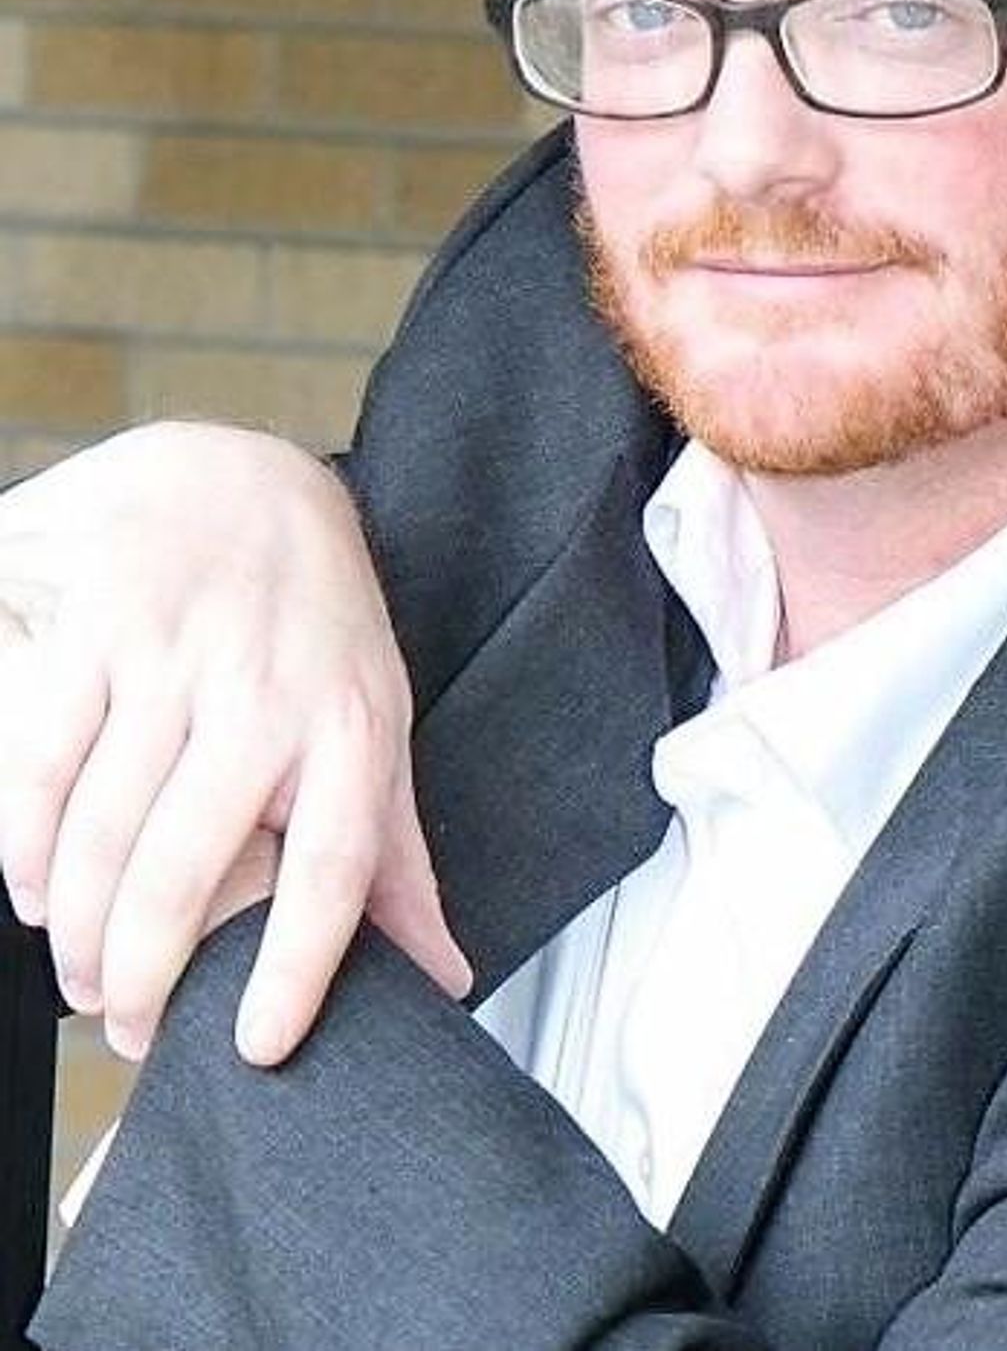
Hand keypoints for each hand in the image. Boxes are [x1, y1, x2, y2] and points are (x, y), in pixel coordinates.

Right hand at [0, 422, 470, 1064]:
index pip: (337, 866)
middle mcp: (269, 691)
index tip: (258, 1049)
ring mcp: (177, 656)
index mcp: (354, 724)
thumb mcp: (377, 722)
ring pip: (104, 833)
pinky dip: (27, 849)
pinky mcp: (97, 627)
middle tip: (132, 1026)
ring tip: (85, 974)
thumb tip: (444, 974)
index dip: (300, 968)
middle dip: (146, 978)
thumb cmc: (315, 622)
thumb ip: (397, 856)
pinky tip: (37, 890)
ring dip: (80, 932)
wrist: (241, 478)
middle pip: (187, 871)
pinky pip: (42, 765)